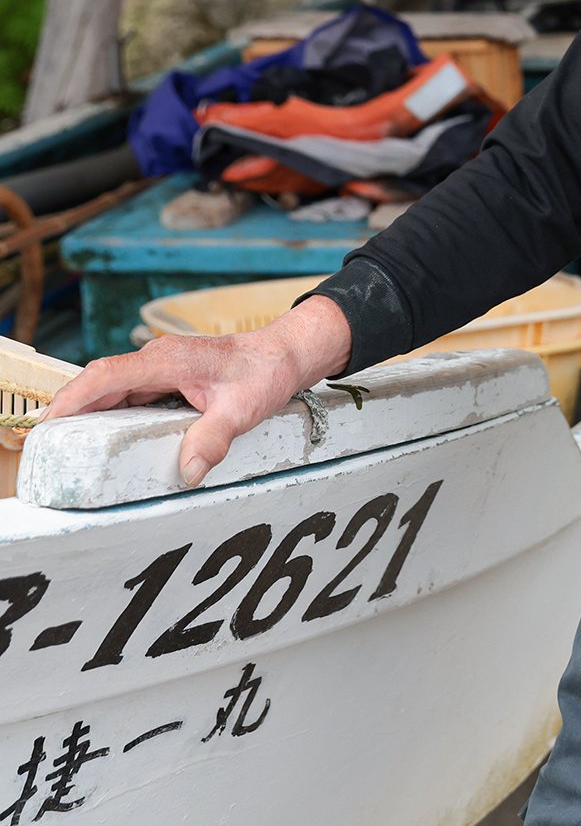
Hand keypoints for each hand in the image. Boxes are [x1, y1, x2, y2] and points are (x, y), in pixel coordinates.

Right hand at [41, 296, 353, 488]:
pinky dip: (113, 409)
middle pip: (102, 380)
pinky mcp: (171, 374)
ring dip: (91, 409)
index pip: (106, 376)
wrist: (286, 353)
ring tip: (69, 441)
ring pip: (115, 385)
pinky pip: (132, 391)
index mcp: (167, 361)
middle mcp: (159, 359)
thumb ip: (211, 440)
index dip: (73, 398)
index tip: (50, 421)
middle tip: (49, 441)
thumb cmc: (264, 373)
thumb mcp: (241, 411)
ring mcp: (164, 365)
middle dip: (72, 407)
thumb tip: (188, 472)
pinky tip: (108, 432)